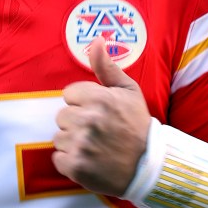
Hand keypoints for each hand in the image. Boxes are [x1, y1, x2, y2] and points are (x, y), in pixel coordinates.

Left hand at [52, 37, 151, 195]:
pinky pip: (59, 159)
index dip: (83, 103)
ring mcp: (80, 145)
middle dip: (76, 123)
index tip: (99, 113)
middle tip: (98, 132)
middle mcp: (87, 120)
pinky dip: (71, 162)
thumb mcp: (129, 90)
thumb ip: (107, 66)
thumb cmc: (137, 125)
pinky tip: (90, 161)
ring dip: (73, 143)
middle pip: (62, 116)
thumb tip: (96, 40)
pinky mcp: (76, 167)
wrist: (148, 166)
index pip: (69, 94)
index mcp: (98, 98)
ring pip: (59, 138)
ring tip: (95, 147)